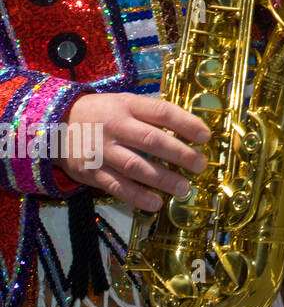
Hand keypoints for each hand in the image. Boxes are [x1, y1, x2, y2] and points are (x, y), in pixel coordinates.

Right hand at [57, 93, 209, 211]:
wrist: (53, 124)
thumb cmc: (102, 114)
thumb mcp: (125, 104)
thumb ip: (152, 115)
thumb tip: (190, 130)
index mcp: (127, 105)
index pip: (162, 112)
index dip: (187, 123)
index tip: (206, 136)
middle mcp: (115, 126)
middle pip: (152, 140)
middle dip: (180, 154)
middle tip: (200, 165)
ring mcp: (101, 150)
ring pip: (136, 166)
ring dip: (163, 179)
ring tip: (184, 188)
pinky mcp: (89, 172)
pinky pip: (116, 186)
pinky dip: (137, 197)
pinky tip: (155, 203)